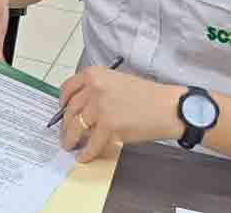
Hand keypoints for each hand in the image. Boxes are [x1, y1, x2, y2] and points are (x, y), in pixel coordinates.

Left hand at [57, 67, 183, 162]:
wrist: (169, 107)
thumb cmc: (148, 96)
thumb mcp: (117, 82)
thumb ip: (97, 90)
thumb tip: (81, 108)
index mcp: (95, 74)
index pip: (68, 88)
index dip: (62, 102)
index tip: (61, 110)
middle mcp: (94, 88)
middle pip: (70, 110)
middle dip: (65, 125)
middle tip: (65, 134)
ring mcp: (100, 107)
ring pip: (76, 127)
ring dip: (71, 139)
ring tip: (69, 145)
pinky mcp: (108, 126)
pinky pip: (91, 143)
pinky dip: (86, 152)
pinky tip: (83, 156)